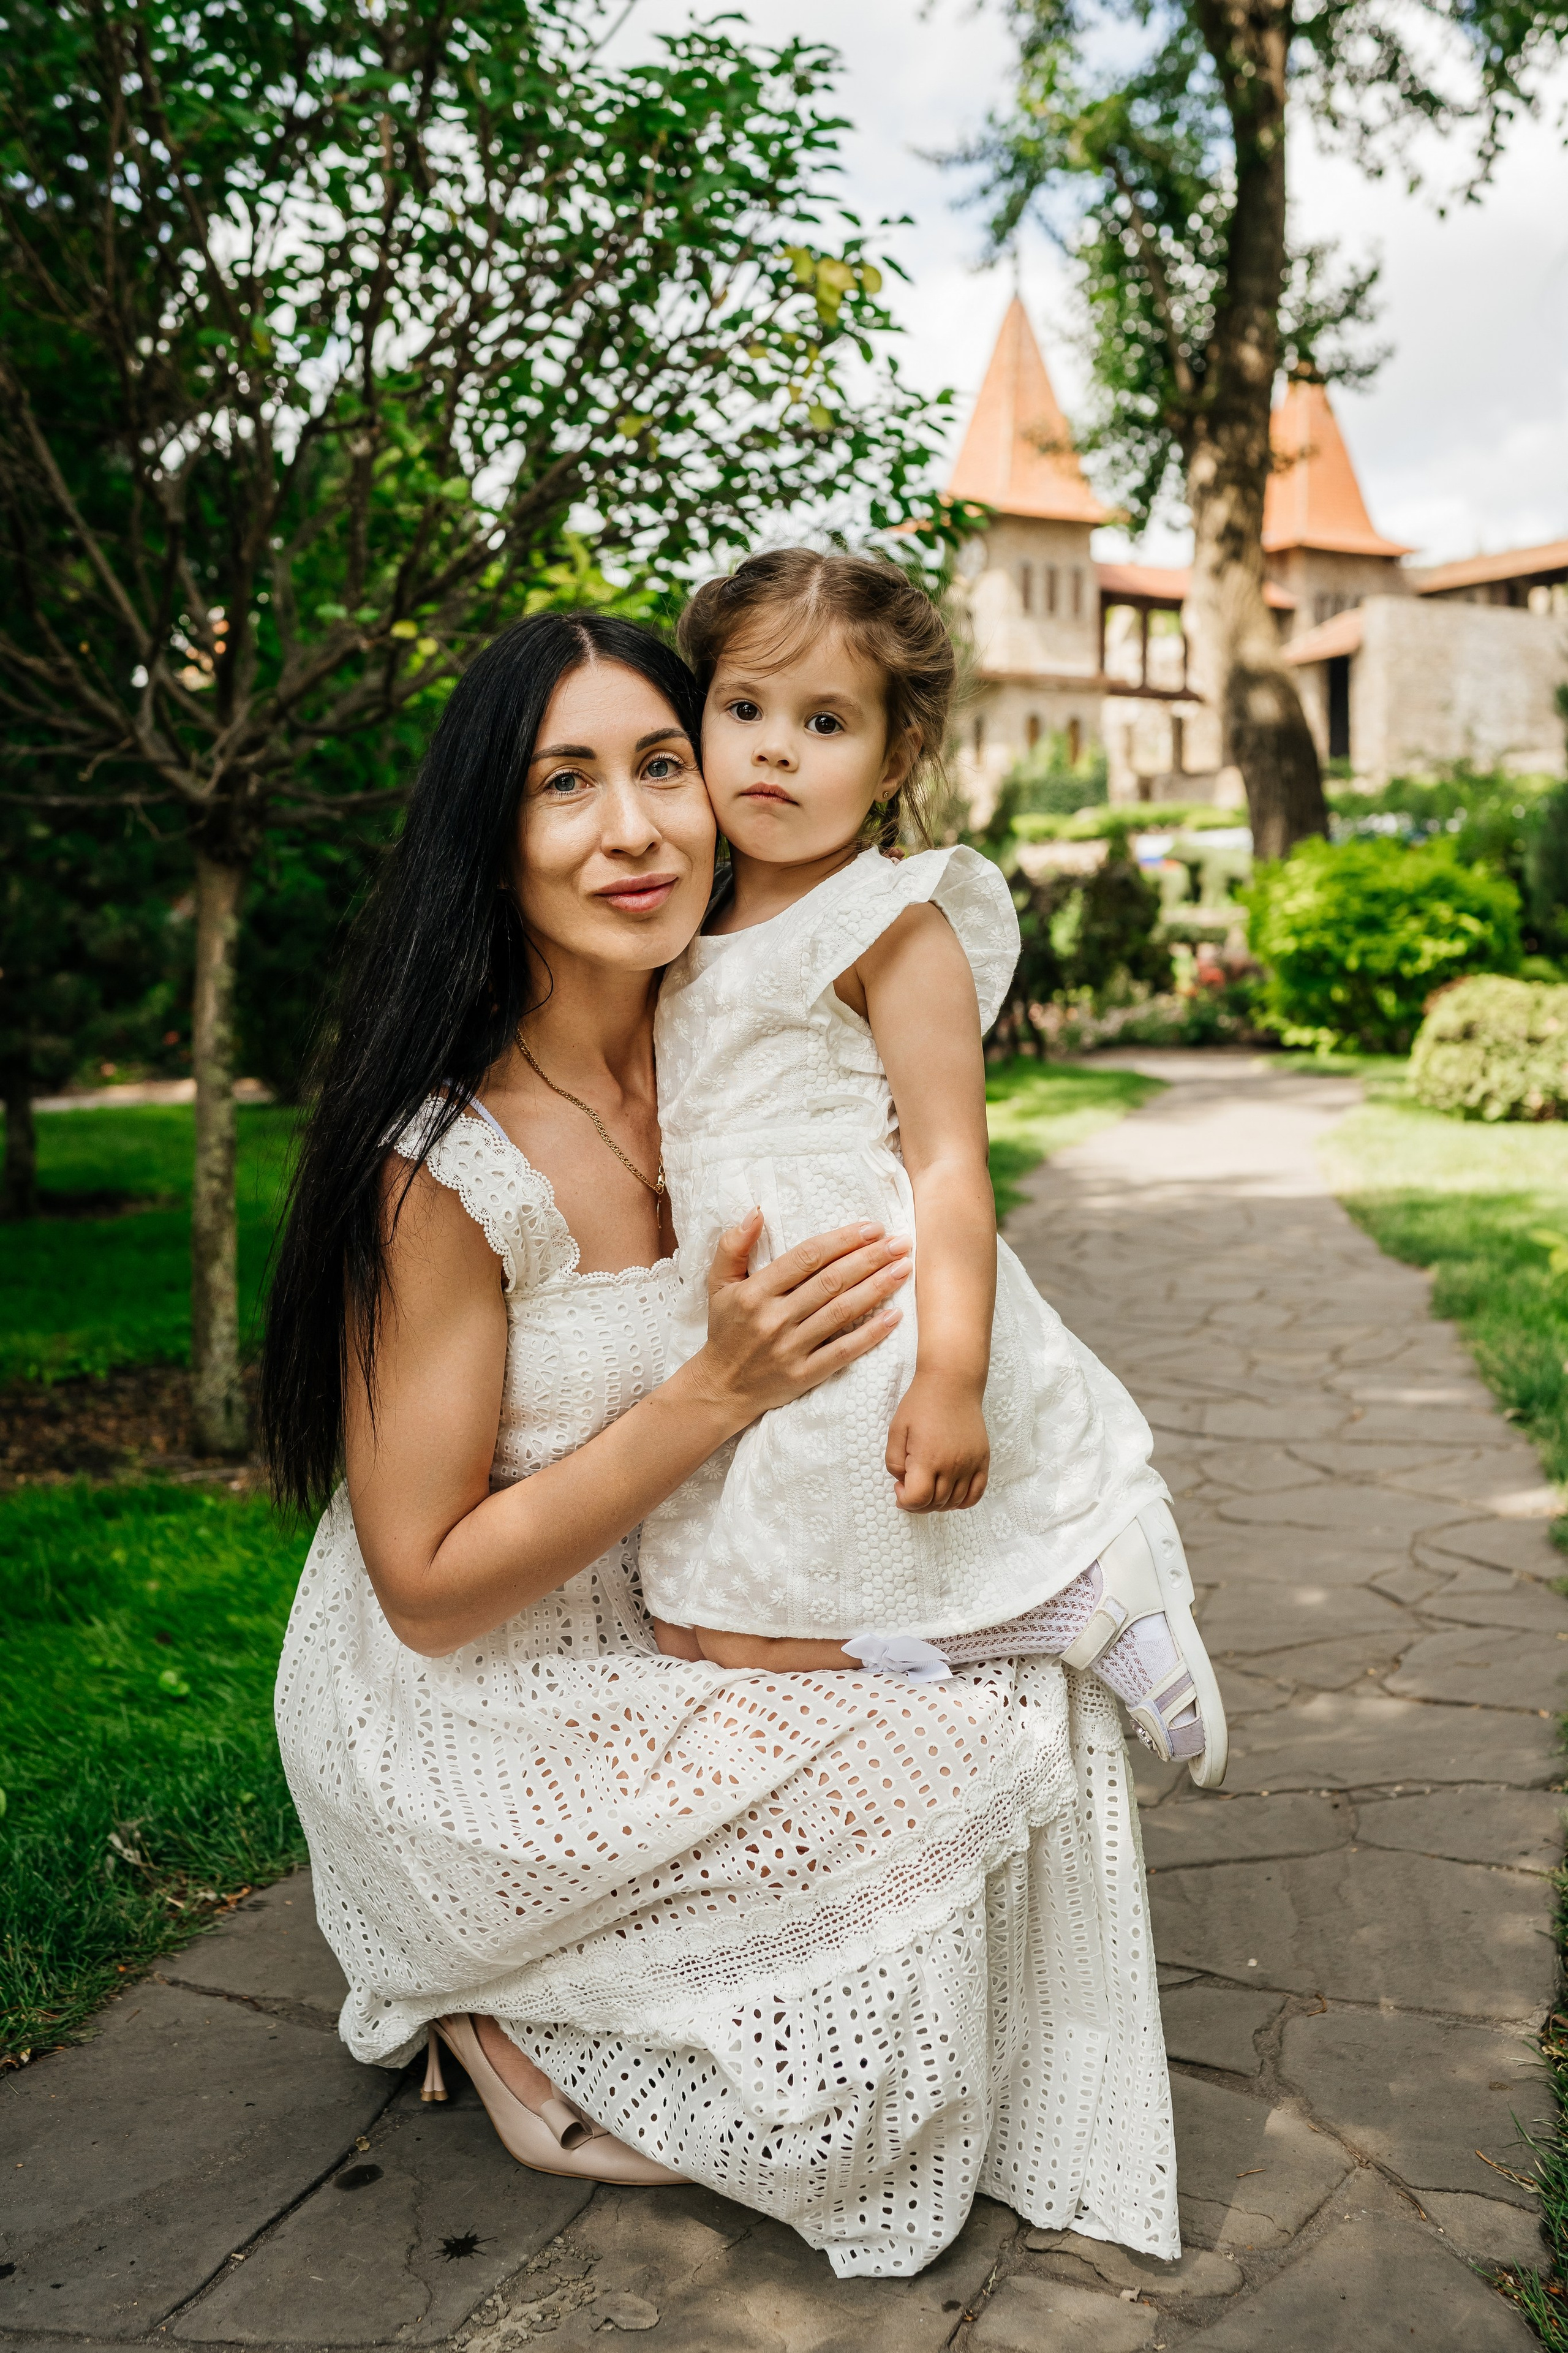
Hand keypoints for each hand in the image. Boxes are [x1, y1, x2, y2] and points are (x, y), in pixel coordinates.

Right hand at [689, 1210, 909, 1427]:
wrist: (722, 1387)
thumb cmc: (726, 1329)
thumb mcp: (718, 1284)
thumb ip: (732, 1245)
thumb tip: (756, 1211)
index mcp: (755, 1292)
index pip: (806, 1258)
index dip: (842, 1240)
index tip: (872, 1228)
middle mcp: (773, 1318)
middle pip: (830, 1281)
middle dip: (869, 1259)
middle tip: (900, 1242)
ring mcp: (790, 1348)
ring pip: (841, 1312)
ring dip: (877, 1288)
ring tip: (904, 1269)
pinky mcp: (804, 1375)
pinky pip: (843, 1352)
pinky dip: (870, 1334)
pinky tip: (895, 1316)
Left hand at [886, 1370, 989, 1511]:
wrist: (952, 1383)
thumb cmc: (921, 1404)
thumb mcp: (896, 1430)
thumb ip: (894, 1461)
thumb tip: (903, 1481)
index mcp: (927, 1458)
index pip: (918, 1499)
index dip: (905, 1500)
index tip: (899, 1487)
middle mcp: (952, 1465)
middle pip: (935, 1503)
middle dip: (918, 1503)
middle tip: (910, 1487)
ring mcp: (970, 1464)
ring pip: (954, 1502)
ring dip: (937, 1503)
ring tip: (928, 1488)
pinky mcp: (982, 1460)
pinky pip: (976, 1494)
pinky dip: (963, 1502)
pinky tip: (950, 1495)